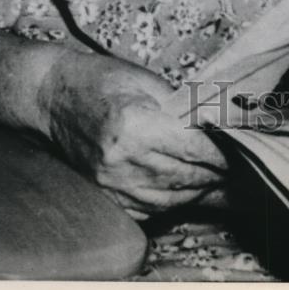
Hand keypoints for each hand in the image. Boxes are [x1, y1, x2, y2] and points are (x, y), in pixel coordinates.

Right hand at [40, 50, 226, 217]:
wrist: (51, 95)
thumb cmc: (101, 80)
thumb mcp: (147, 81)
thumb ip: (181, 106)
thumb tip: (217, 125)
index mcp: (134, 125)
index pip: (191, 149)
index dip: (219, 153)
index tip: (237, 151)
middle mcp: (120, 159)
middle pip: (183, 176)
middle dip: (214, 174)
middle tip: (236, 168)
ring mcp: (109, 182)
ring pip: (168, 199)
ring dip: (198, 192)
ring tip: (219, 182)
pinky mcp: (102, 194)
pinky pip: (146, 209)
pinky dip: (171, 203)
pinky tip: (187, 192)